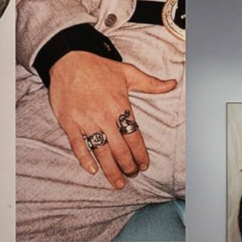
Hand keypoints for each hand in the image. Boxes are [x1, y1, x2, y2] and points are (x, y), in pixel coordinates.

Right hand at [46, 51, 172, 188]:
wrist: (69, 59)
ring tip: (118, 182)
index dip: (141, 155)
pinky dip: (85, 159)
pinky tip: (93, 170)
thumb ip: (151, 84)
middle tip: (132, 175)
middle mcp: (104, 117)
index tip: (144, 165)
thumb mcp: (128, 73)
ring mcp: (86, 121)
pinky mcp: (69, 123)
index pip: (134, 137)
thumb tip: (172, 83)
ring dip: (111, 170)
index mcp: (120, 106)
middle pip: (120, 149)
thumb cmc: (99, 67)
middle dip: (128, 166)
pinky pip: (78, 145)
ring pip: (101, 152)